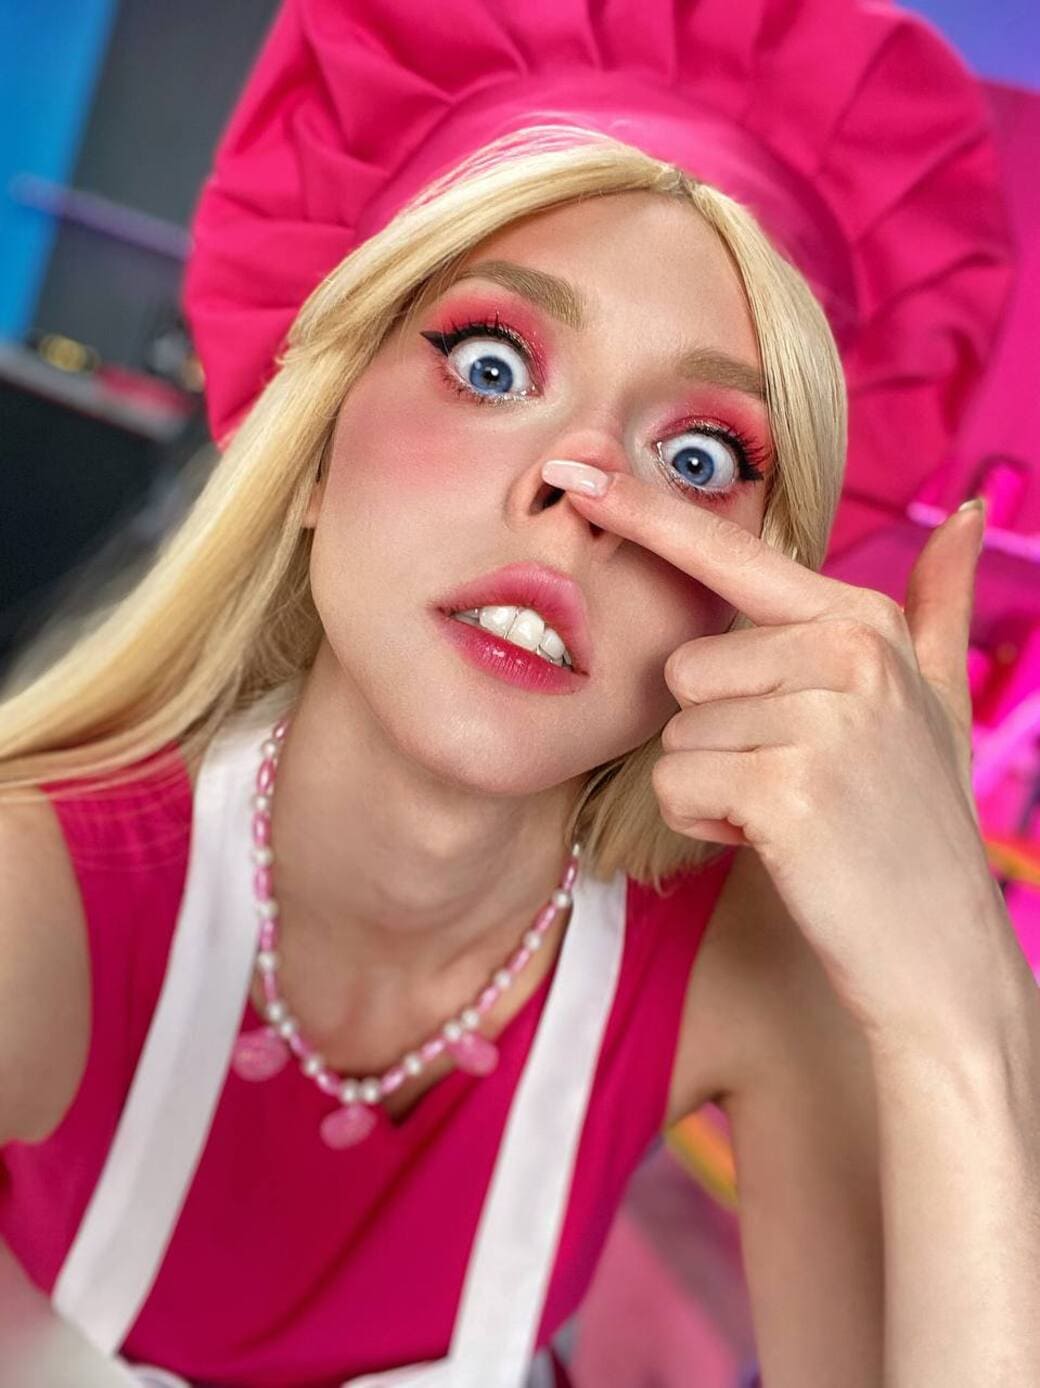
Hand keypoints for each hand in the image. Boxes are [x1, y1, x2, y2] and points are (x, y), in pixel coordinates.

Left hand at [545, 461, 1010, 1038]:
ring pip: (674, 731)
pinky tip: (772, 844)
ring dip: (712, 784)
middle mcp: (847, 653)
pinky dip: (706, 825)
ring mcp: (824, 717)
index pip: (731, 555)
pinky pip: (674, 784)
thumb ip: (937, 605)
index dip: (647, 512)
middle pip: (684, 667)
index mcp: (862, 621)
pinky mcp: (789, 787)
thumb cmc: (914, 822)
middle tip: (792, 778)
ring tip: (789, 813)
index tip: (575, 469)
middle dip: (717, 734)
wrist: (938, 952)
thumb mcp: (936, 702)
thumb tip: (968, 510)